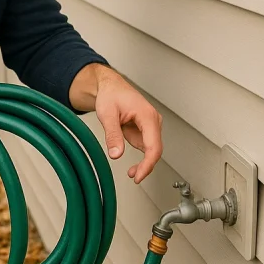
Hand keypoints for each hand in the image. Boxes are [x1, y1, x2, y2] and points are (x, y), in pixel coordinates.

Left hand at [92, 69, 162, 183]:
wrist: (109, 86)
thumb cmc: (111, 94)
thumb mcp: (107, 114)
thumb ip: (112, 135)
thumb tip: (116, 154)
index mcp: (147, 116)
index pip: (154, 146)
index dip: (148, 164)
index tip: (139, 175)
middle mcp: (153, 121)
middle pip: (155, 149)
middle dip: (146, 166)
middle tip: (134, 177)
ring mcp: (150, 125)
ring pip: (151, 150)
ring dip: (143, 163)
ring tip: (131, 173)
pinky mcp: (145, 129)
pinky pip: (145, 146)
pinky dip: (140, 156)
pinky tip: (131, 163)